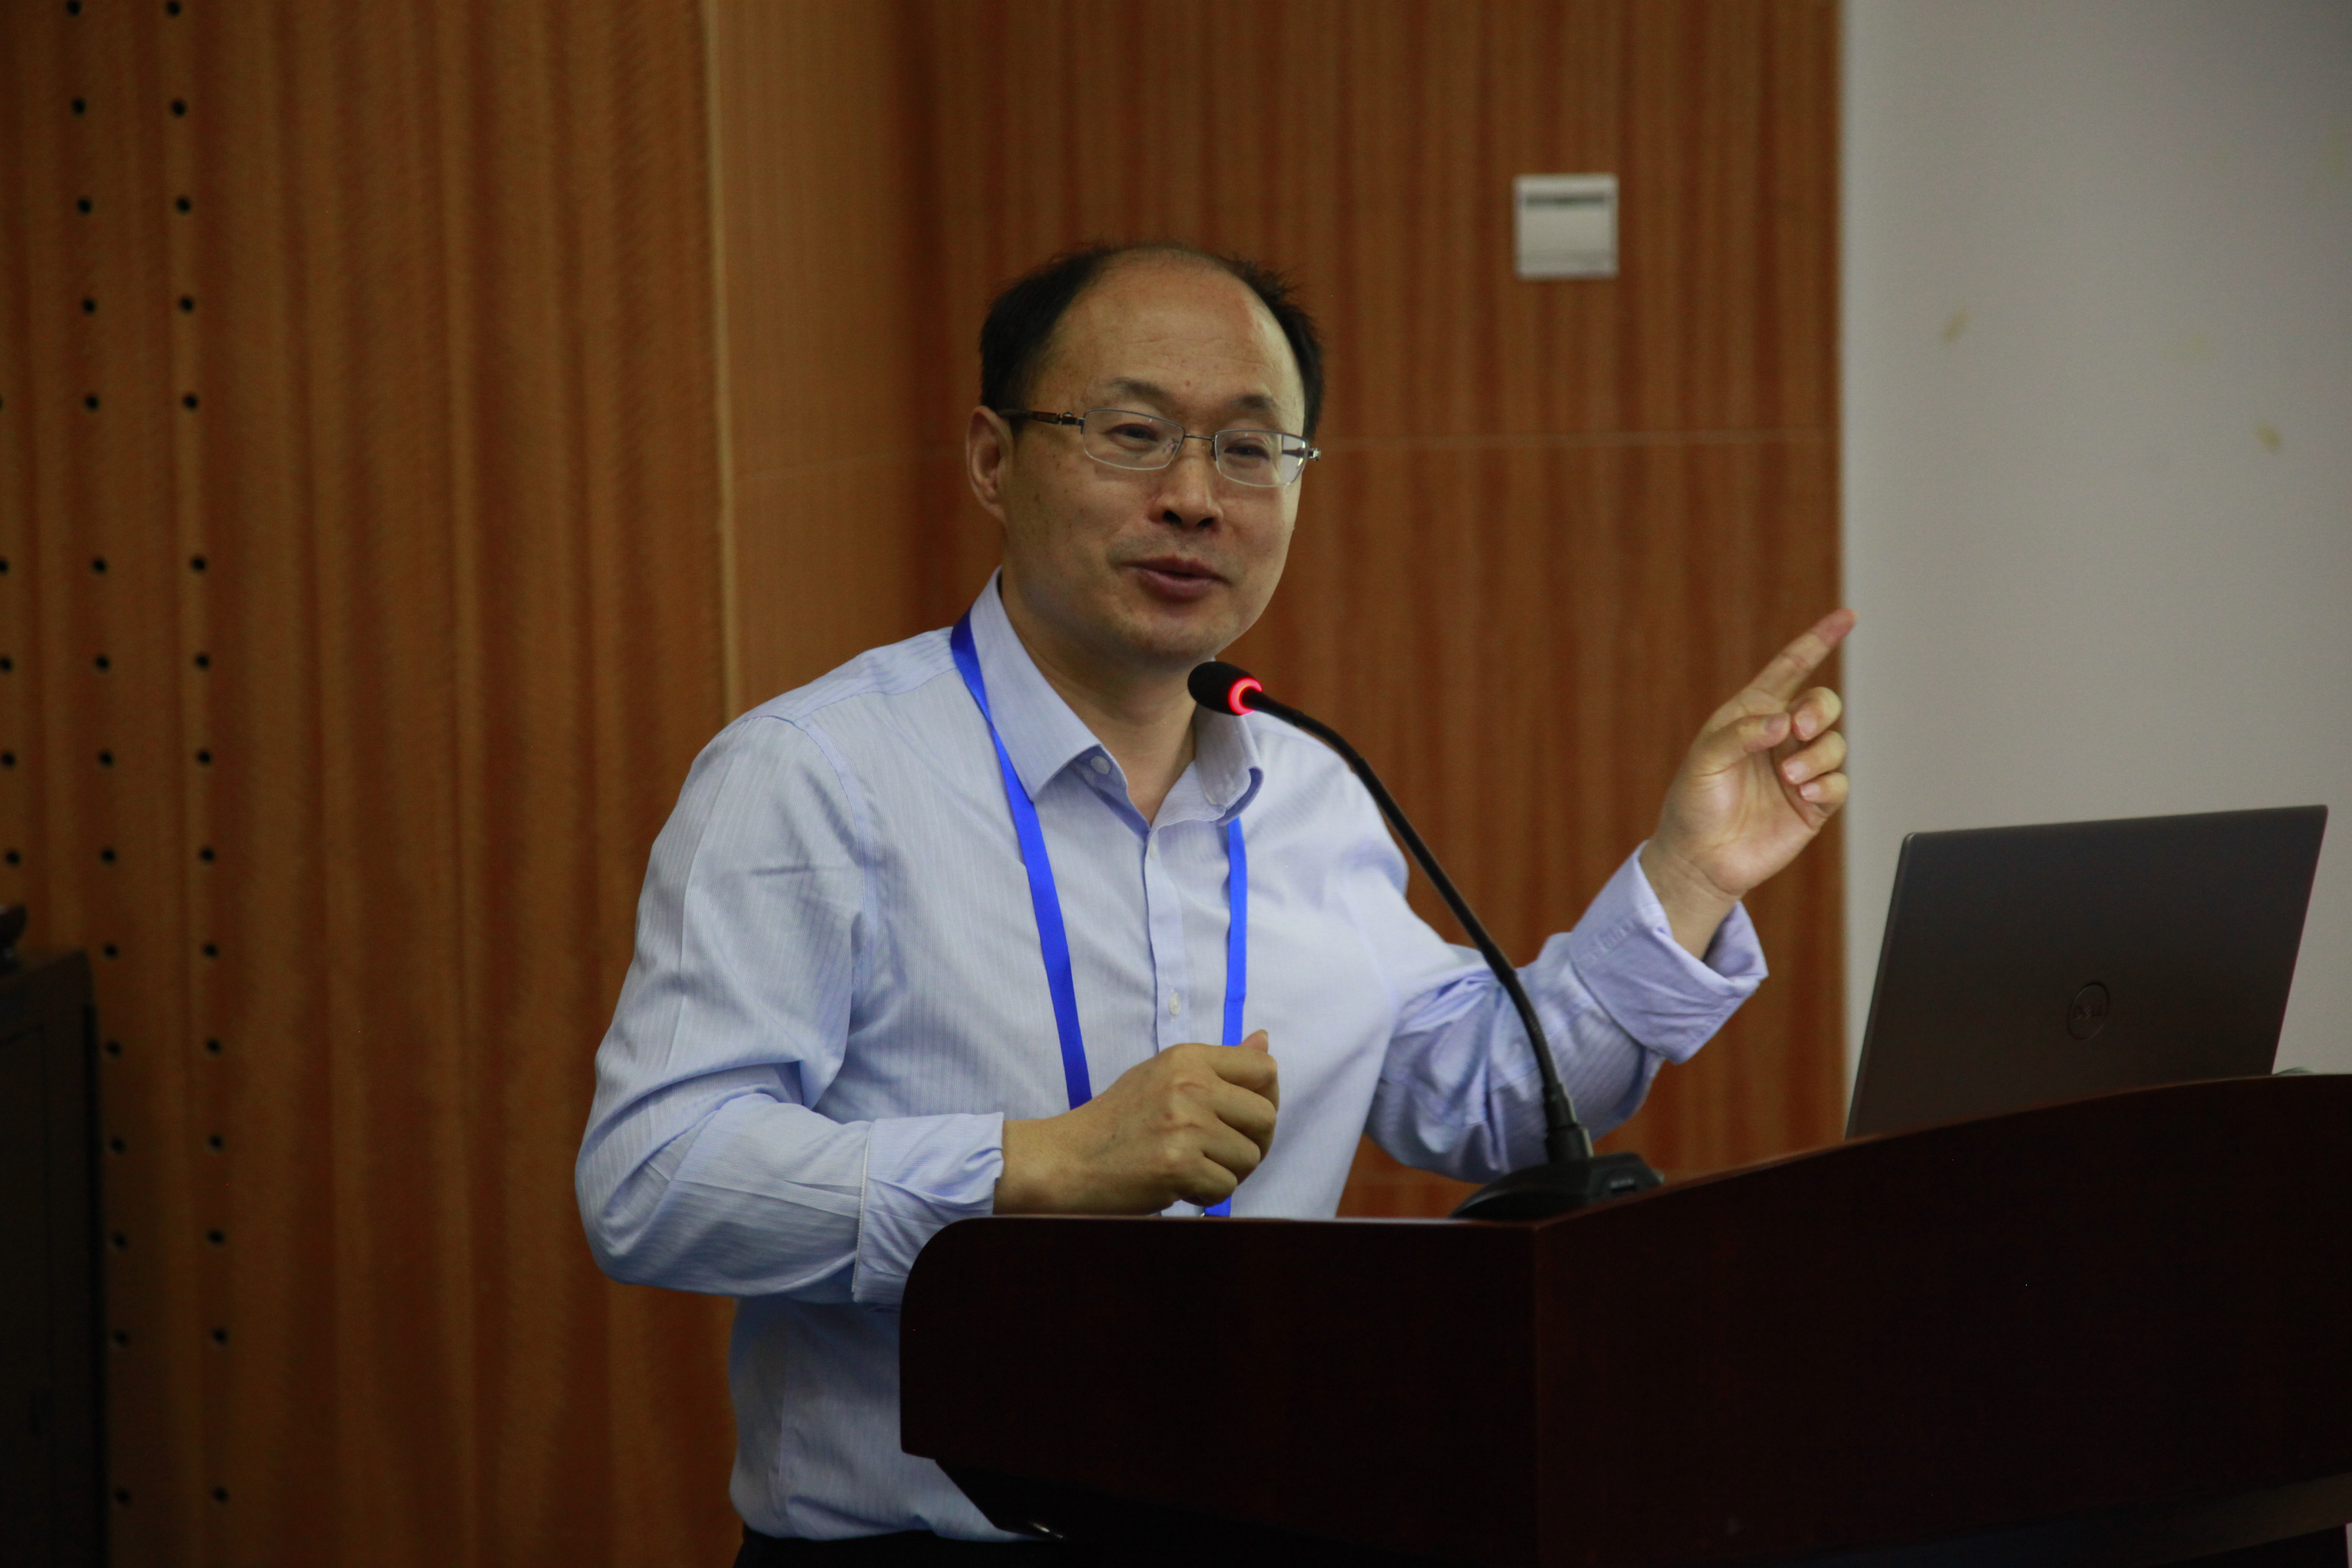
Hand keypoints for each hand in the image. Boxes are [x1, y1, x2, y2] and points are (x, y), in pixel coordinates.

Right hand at [994, 1032, 1278, 1213]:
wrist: (1067, 1161)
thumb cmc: (1117, 1122)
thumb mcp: (1164, 1077)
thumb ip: (1217, 1064)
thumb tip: (1265, 1041)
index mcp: (1187, 1058)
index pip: (1264, 1070)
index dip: (1266, 1100)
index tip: (1242, 1119)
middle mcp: (1189, 1084)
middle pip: (1266, 1117)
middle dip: (1253, 1144)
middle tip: (1220, 1154)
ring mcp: (1184, 1124)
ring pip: (1250, 1157)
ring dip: (1228, 1173)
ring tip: (1193, 1169)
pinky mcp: (1178, 1164)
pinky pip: (1226, 1188)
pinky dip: (1207, 1196)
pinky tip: (1179, 1186)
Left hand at [1639, 610, 1855, 955]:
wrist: (1699, 859)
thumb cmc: (1694, 804)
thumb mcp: (1704, 761)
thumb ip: (1741, 734)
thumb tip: (1784, 721)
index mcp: (1751, 715)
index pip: (1790, 669)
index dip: (1817, 641)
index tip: (1845, 617)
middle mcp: (1780, 738)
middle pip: (1822, 704)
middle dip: (1818, 710)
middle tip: (1798, 730)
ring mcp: (1799, 770)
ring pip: (1834, 743)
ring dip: (1816, 757)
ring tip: (1789, 780)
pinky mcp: (1813, 803)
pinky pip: (1838, 784)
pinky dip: (1825, 787)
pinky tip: (1802, 798)